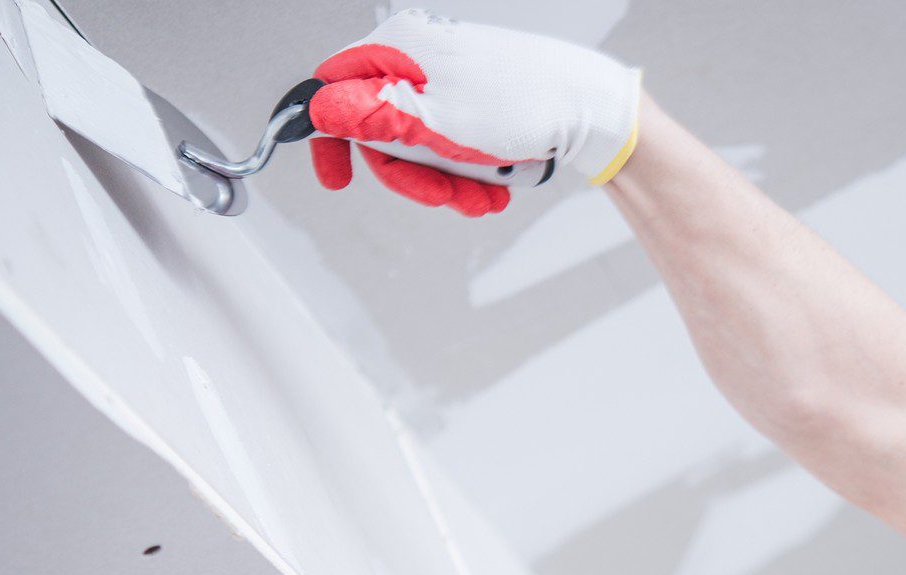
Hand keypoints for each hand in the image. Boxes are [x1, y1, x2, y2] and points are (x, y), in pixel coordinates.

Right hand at [307, 8, 642, 215]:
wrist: (589, 108)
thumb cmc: (523, 105)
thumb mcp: (433, 121)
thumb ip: (370, 117)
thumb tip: (316, 110)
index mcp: (400, 48)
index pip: (336, 88)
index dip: (330, 137)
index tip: (337, 179)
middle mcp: (421, 58)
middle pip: (382, 129)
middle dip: (412, 174)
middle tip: (442, 196)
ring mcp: (449, 80)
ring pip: (421, 145)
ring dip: (447, 182)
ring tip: (482, 197)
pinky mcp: (475, 102)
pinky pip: (453, 145)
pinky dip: (469, 172)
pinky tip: (495, 186)